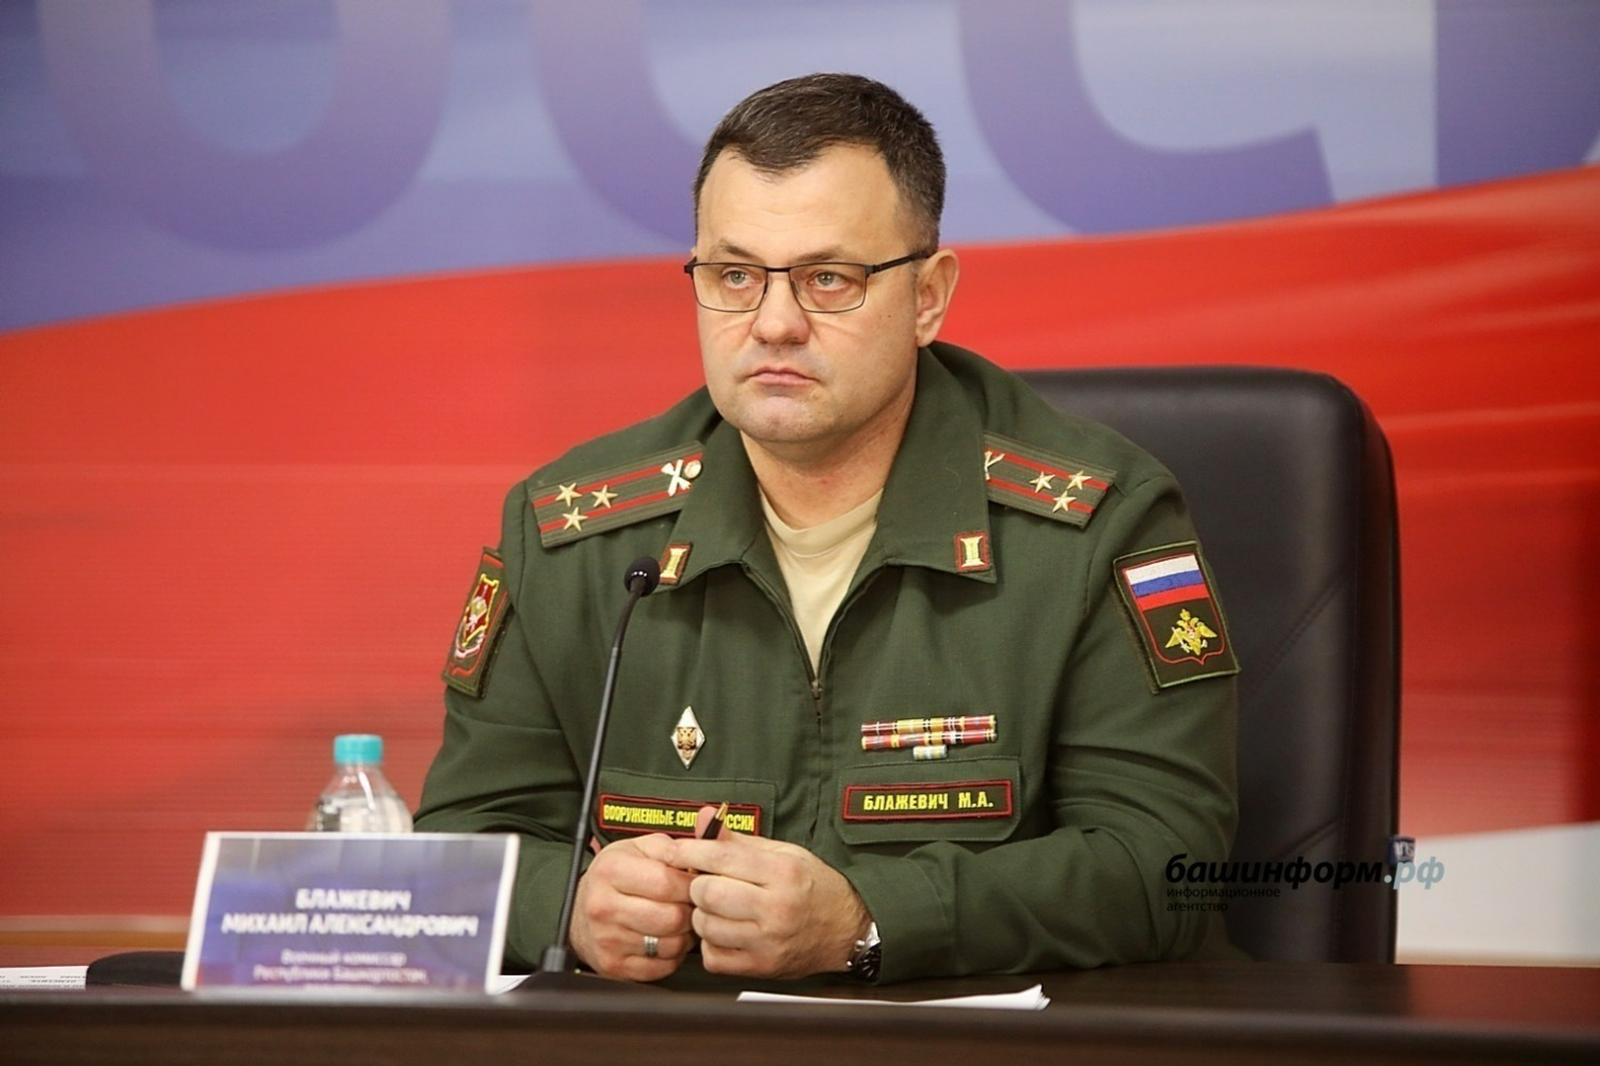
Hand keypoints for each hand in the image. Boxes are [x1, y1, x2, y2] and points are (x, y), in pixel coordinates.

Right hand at [569, 833, 696, 980]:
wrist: (580, 912)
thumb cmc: (615, 877)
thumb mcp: (639, 848)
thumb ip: (673, 845)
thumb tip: (706, 838)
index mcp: (611, 871)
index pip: (667, 883)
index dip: (693, 884)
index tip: (699, 883)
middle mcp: (604, 907)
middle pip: (672, 917)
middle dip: (690, 911)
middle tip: (690, 904)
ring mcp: (607, 940)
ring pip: (671, 945)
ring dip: (684, 934)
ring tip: (678, 920)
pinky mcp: (614, 966)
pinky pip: (662, 967)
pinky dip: (672, 954)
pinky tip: (665, 938)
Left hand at [667, 805, 868, 978]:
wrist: (847, 929)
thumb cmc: (814, 886)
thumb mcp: (783, 853)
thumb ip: (739, 840)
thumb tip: (703, 818)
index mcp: (782, 872)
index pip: (721, 858)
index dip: (689, 851)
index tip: (674, 850)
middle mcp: (776, 908)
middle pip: (707, 894)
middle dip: (697, 885)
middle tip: (705, 882)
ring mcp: (768, 942)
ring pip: (705, 926)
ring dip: (703, 915)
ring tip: (718, 908)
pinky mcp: (761, 967)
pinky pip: (712, 956)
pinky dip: (711, 943)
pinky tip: (726, 932)